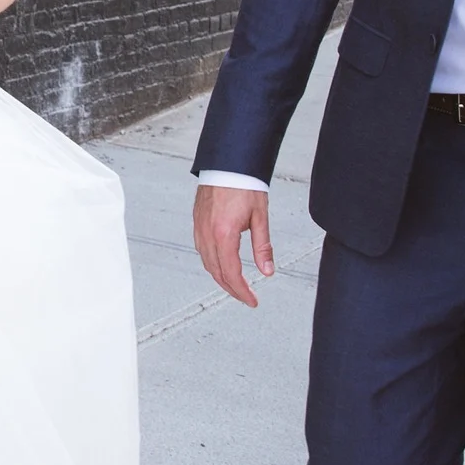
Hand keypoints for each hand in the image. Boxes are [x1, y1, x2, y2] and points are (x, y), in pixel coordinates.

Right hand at [192, 183, 274, 307]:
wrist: (228, 163)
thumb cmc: (244, 184)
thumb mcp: (260, 217)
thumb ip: (263, 247)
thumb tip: (267, 271)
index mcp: (224, 235)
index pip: (231, 273)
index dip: (242, 291)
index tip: (252, 301)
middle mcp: (207, 234)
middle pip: (217, 273)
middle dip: (232, 289)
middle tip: (246, 297)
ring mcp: (199, 228)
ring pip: (207, 263)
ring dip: (221, 278)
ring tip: (235, 285)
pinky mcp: (197, 222)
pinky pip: (202, 251)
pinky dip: (212, 263)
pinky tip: (222, 265)